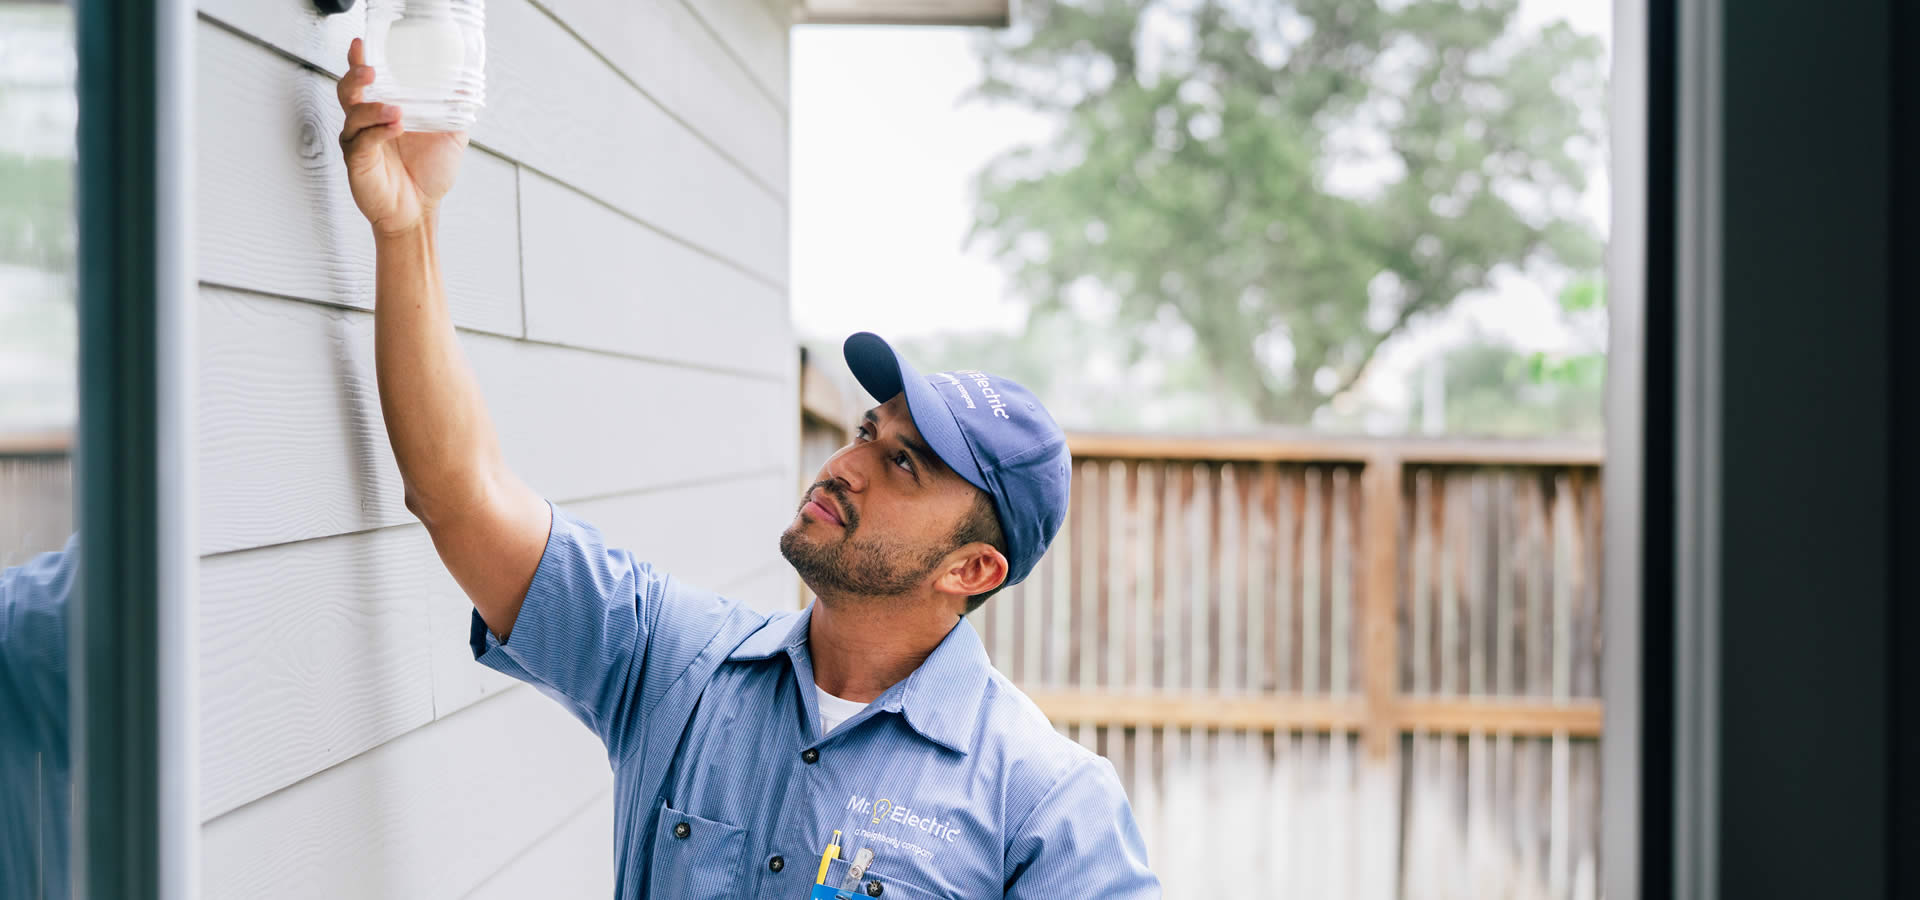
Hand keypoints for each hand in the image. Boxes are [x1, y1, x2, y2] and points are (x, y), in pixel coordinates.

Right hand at [336, 37, 467, 236]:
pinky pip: (363, 141)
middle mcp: (365, 122)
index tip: (362, 44)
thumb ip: (455, 111)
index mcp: (382, 110)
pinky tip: (396, 127)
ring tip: (397, 110)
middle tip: (371, 70)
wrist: (419, 210)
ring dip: (374, 108)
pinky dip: (379, 131)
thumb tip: (466, 86)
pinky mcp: (358, 161)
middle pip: (348, 91)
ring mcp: (359, 141)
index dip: (360, 61)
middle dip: (356, 77)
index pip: (367, 81)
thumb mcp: (450, 137)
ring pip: (354, 114)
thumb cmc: (427, 174)